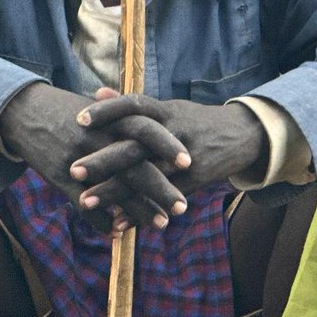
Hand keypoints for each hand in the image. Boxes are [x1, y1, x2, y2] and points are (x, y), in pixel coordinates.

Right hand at [0, 84, 188, 232]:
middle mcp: (97, 138)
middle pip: (134, 164)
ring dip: (138, 210)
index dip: (167, 145)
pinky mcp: (59, 177)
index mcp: (111, 119)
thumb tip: (165, 134)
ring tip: (162, 224)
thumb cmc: (70, 112)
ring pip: (113, 188)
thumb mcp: (101, 110)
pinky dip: (102, 221)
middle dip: (161, 188)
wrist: (22, 111)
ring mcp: (78, 158)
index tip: (190, 163)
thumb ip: (129, 121)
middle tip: (184, 206)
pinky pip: (84, 204)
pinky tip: (119, 233)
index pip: (146, 129)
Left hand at [71, 90, 267, 219]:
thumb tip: (97, 93)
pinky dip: (139, 212)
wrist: (242, 136)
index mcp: (166, 112)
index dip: (107, 112)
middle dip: (104, 160)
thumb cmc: (196, 122)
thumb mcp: (169, 109)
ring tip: (85, 202)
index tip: (79, 120)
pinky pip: (162, 199)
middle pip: (135, 146)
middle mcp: (174, 134)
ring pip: (146, 177)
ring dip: (116, 192)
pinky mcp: (193, 183)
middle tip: (74, 171)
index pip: (134, 106)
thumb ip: (132, 106)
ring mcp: (185, 160)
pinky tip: (117, 223)